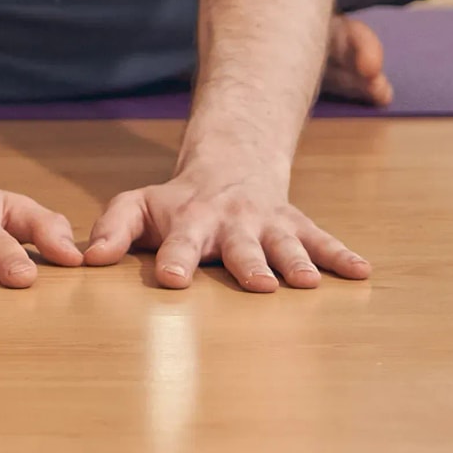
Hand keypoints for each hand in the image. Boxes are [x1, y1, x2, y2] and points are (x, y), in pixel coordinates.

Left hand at [85, 165, 371, 290]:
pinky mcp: (297, 227)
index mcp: (190, 222)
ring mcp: (269, 225)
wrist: (231, 167)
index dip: (176, 259)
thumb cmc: (176, 202)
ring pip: (284, 245)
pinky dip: (342, 256)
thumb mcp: (138, 205)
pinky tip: (362, 272)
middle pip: (240, 247)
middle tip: (257, 286)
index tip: (172, 278)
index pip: (180, 243)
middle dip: (249, 265)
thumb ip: (112, 228)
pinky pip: (322, 240)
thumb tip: (90, 259)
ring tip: (308, 283)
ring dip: (296, 263)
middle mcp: (233, 224)